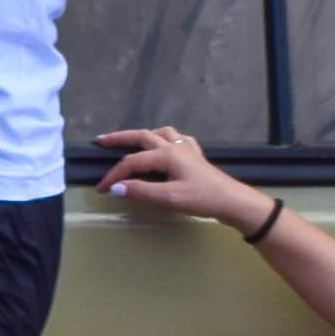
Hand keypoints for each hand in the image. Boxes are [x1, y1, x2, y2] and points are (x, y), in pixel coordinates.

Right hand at [93, 125, 268, 227]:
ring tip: (132, 142)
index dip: (114, 176)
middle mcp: (175, 146)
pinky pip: (177, 139)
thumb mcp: (169, 198)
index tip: (101, 189)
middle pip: (142, 136)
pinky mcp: (196, 156)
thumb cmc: (202, 199)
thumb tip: (116, 188)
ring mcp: (187, 149)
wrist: (233, 201)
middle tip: (102, 141)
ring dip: (143, 136)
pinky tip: (167, 146)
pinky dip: (166, 139)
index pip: (132, 162)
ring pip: (161, 133)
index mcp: (166, 155)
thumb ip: (141, 191)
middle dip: (120, 138)